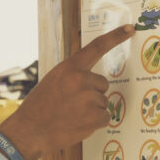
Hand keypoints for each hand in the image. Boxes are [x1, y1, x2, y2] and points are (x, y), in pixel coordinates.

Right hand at [0, 24, 134, 159]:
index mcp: (70, 67)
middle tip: (72, 104)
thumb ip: (73, 76)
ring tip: (72, 115)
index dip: (116, 37)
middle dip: (93, 94)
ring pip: (103, 102)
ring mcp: (89, 98)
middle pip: (103, 84)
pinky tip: (78, 124)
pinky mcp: (94, 117)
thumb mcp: (54, 80)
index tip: (130, 29)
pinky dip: (95, 123)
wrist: (30, 131)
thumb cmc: (40, 106)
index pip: (97, 47)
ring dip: (92, 110)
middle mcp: (81, 79)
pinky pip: (105, 117)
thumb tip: (93, 81)